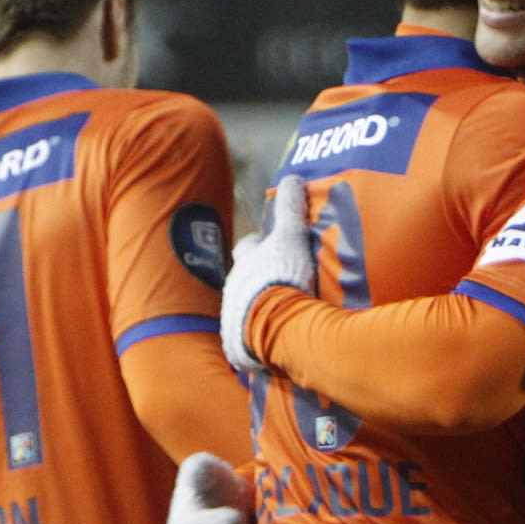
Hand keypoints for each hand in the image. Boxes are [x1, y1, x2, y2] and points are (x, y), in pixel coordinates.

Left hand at [219, 175, 316, 372]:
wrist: (273, 326)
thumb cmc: (281, 276)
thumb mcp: (290, 237)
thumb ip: (291, 207)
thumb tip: (291, 177)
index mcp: (246, 263)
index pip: (248, 247)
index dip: (259, 246)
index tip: (271, 247)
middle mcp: (234, 290)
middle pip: (243, 280)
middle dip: (256, 280)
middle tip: (277, 284)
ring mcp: (233, 319)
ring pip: (244, 311)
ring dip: (259, 312)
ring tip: (282, 319)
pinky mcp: (238, 347)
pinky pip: (248, 343)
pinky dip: (260, 342)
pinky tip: (277, 346)